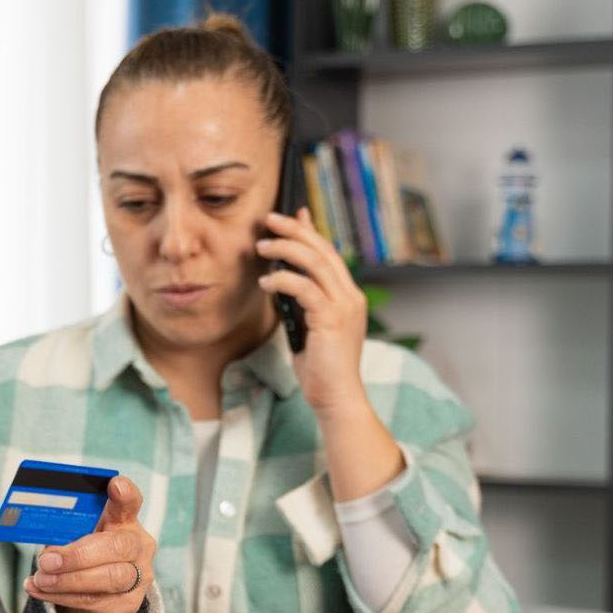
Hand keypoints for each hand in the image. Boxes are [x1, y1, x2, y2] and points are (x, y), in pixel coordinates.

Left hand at [22, 476, 155, 612]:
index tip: (115, 485)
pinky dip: (61, 596)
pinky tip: (40, 590)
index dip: (125, 494)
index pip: (130, 503)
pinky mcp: (127, 606)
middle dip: (78, 554)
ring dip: (67, 579)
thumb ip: (65, 533)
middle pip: (117, 546)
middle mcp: (138, 547)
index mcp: (124, 522)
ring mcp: (138, 578)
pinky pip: (94, 601)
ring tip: (40, 578)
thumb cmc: (80, 561)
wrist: (87, 606)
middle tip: (47, 560)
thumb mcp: (73, 539)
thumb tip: (42, 536)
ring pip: (107, 577)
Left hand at [255, 207, 369, 415]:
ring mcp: (344, 306)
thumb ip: (302, 303)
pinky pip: (304, 288)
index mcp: (348, 297)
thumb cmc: (320, 368)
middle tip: (270, 219)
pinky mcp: (331, 319)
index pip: (329, 254)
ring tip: (261, 245)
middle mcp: (351, 296)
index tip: (293, 215)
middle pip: (322, 250)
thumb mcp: (309, 328)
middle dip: (295, 230)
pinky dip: (282, 279)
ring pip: (314, 262)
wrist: (336, 398)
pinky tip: (265, 281)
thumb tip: (282, 280)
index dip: (310, 232)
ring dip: (285, 249)